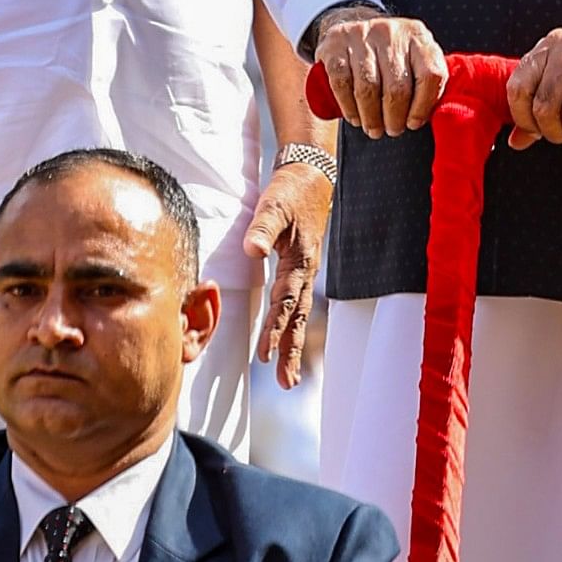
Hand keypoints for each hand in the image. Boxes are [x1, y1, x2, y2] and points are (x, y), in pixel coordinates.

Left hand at [243, 162, 334, 388]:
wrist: (309, 178)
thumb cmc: (288, 192)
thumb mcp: (274, 206)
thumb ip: (262, 229)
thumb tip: (252, 251)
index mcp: (299, 261)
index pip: (285, 302)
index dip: (275, 328)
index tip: (265, 355)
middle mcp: (305, 272)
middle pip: (297, 318)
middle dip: (290, 350)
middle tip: (287, 383)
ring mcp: (305, 273)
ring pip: (299, 316)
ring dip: (292, 345)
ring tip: (289, 377)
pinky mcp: (301, 271)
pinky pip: (297, 306)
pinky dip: (292, 328)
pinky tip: (287, 343)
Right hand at [314, 13, 448, 138]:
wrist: (355, 24)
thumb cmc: (392, 54)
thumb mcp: (416, 58)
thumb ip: (429, 81)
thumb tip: (443, 118)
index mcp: (419, 37)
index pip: (431, 75)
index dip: (424, 106)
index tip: (414, 123)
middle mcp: (392, 32)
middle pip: (397, 86)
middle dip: (395, 117)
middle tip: (393, 130)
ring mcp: (362, 35)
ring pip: (368, 88)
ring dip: (371, 117)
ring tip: (374, 129)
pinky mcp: (335, 43)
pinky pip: (342, 82)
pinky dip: (348, 106)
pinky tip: (354, 117)